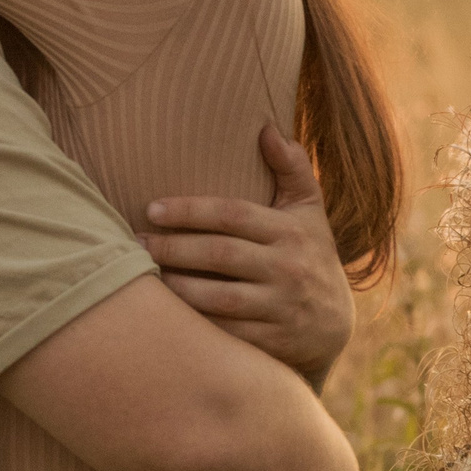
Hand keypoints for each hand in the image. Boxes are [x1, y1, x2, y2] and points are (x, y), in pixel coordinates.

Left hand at [142, 125, 354, 384]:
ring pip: (219, 298)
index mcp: (291, 231)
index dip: (190, 210)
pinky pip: (225, 334)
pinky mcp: (273, 343)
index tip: (151, 209)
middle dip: (172, 247)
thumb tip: (265, 127)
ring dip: (176, 287)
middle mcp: (288, 268)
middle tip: (134, 243)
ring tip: (142, 274)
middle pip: (220, 254)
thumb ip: (291, 168)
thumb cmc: (309, 254)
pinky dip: (194, 324)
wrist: (336, 324)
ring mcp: (281, 308)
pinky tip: (165, 312)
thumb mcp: (309, 211)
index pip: (233, 215)